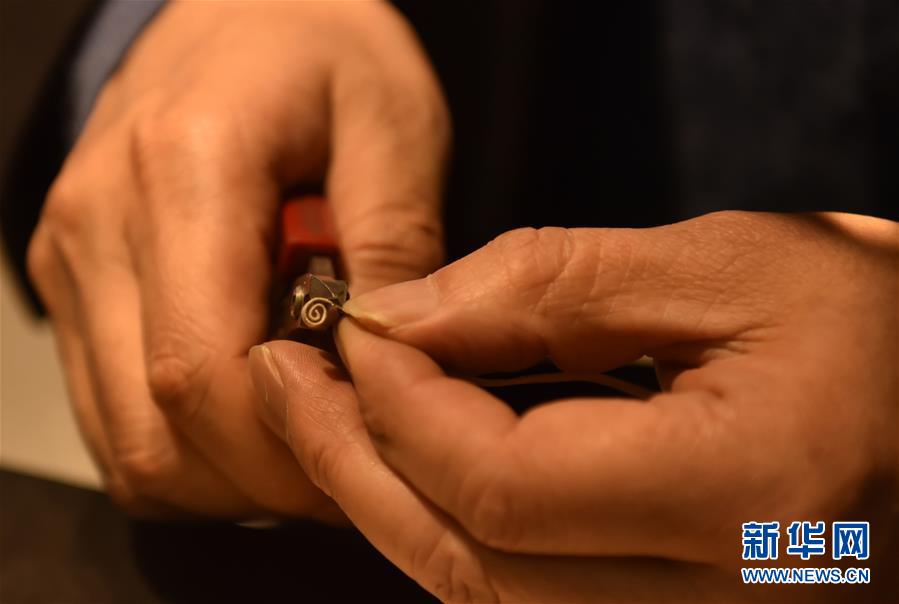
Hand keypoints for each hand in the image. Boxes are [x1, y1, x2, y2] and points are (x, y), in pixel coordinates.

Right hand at [27, 0, 448, 516]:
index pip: (203, 368)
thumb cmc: (320, 54)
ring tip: (307, 431)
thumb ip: (393, 243)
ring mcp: (72, 259)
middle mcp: (100, 224)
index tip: (365, 444)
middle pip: (156, 433)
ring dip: (226, 474)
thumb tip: (386, 361)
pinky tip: (255, 415)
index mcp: (185, 170)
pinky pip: (117, 421)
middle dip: (263, 477)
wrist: (237, 15)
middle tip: (349, 452)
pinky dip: (189, 451)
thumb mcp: (392, 123)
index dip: (287, 444)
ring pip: (129, 445)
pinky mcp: (73, 284)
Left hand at [252, 212, 897, 601]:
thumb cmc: (880, 321)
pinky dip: (460, 530)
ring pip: (490, 597)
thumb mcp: (726, 266)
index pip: (502, 482)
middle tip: (289, 383)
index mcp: (751, 504)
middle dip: (359, 465)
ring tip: (333, 417)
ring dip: (394, 502)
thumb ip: (551, 288)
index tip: (351, 331)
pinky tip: (423, 462)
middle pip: (474, 564)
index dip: (402, 405)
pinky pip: (535, 599)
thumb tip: (404, 317)